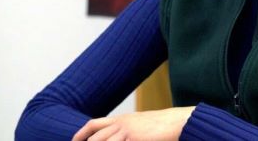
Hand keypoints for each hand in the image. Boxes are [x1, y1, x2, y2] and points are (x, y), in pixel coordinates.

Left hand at [72, 106, 194, 140]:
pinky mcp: (134, 138)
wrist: (177, 122)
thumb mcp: (140, 126)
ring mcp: (126, 131)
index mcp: (121, 119)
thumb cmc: (162, 126)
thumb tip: (118, 136)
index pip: (93, 124)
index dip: (80, 134)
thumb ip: (127, 130)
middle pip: (94, 137)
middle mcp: (121, 124)